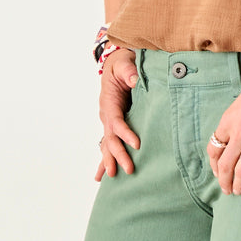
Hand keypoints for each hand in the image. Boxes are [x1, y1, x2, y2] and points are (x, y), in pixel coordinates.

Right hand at [96, 49, 141, 181]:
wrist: (116, 65)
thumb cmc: (122, 64)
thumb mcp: (125, 64)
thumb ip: (129, 71)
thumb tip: (134, 81)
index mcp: (109, 102)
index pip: (116, 122)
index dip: (125, 133)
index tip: (137, 144)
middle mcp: (106, 114)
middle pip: (111, 138)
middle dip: (118, 154)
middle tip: (129, 169)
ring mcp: (109, 121)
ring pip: (107, 144)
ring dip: (110, 160)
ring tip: (113, 177)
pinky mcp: (114, 124)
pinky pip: (109, 143)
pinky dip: (106, 158)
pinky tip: (103, 174)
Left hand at [207, 69, 240, 194]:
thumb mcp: (240, 102)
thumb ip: (233, 121)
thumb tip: (229, 138)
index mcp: (228, 121)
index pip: (214, 149)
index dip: (214, 165)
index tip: (217, 172)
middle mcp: (240, 133)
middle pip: (225, 165)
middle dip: (224, 181)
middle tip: (226, 189)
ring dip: (239, 184)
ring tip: (239, 191)